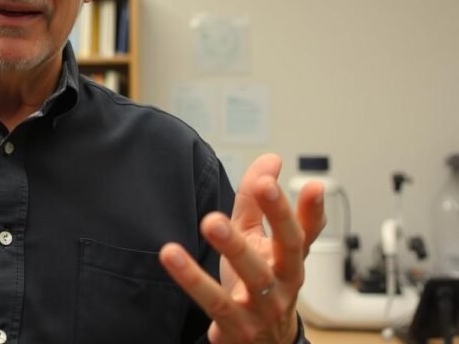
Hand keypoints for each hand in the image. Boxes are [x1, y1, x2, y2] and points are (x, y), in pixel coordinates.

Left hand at [159, 153, 325, 343]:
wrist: (258, 340)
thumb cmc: (257, 280)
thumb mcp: (257, 239)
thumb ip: (258, 200)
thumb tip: (270, 159)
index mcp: (290, 258)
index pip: (305, 230)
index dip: (312, 209)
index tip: (313, 184)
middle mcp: (284, 281)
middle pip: (289, 247)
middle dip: (278, 214)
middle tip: (263, 185)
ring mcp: (264, 305)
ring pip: (253, 274)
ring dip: (234, 246)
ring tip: (212, 221)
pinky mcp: (236, 325)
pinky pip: (213, 300)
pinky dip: (192, 278)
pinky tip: (171, 254)